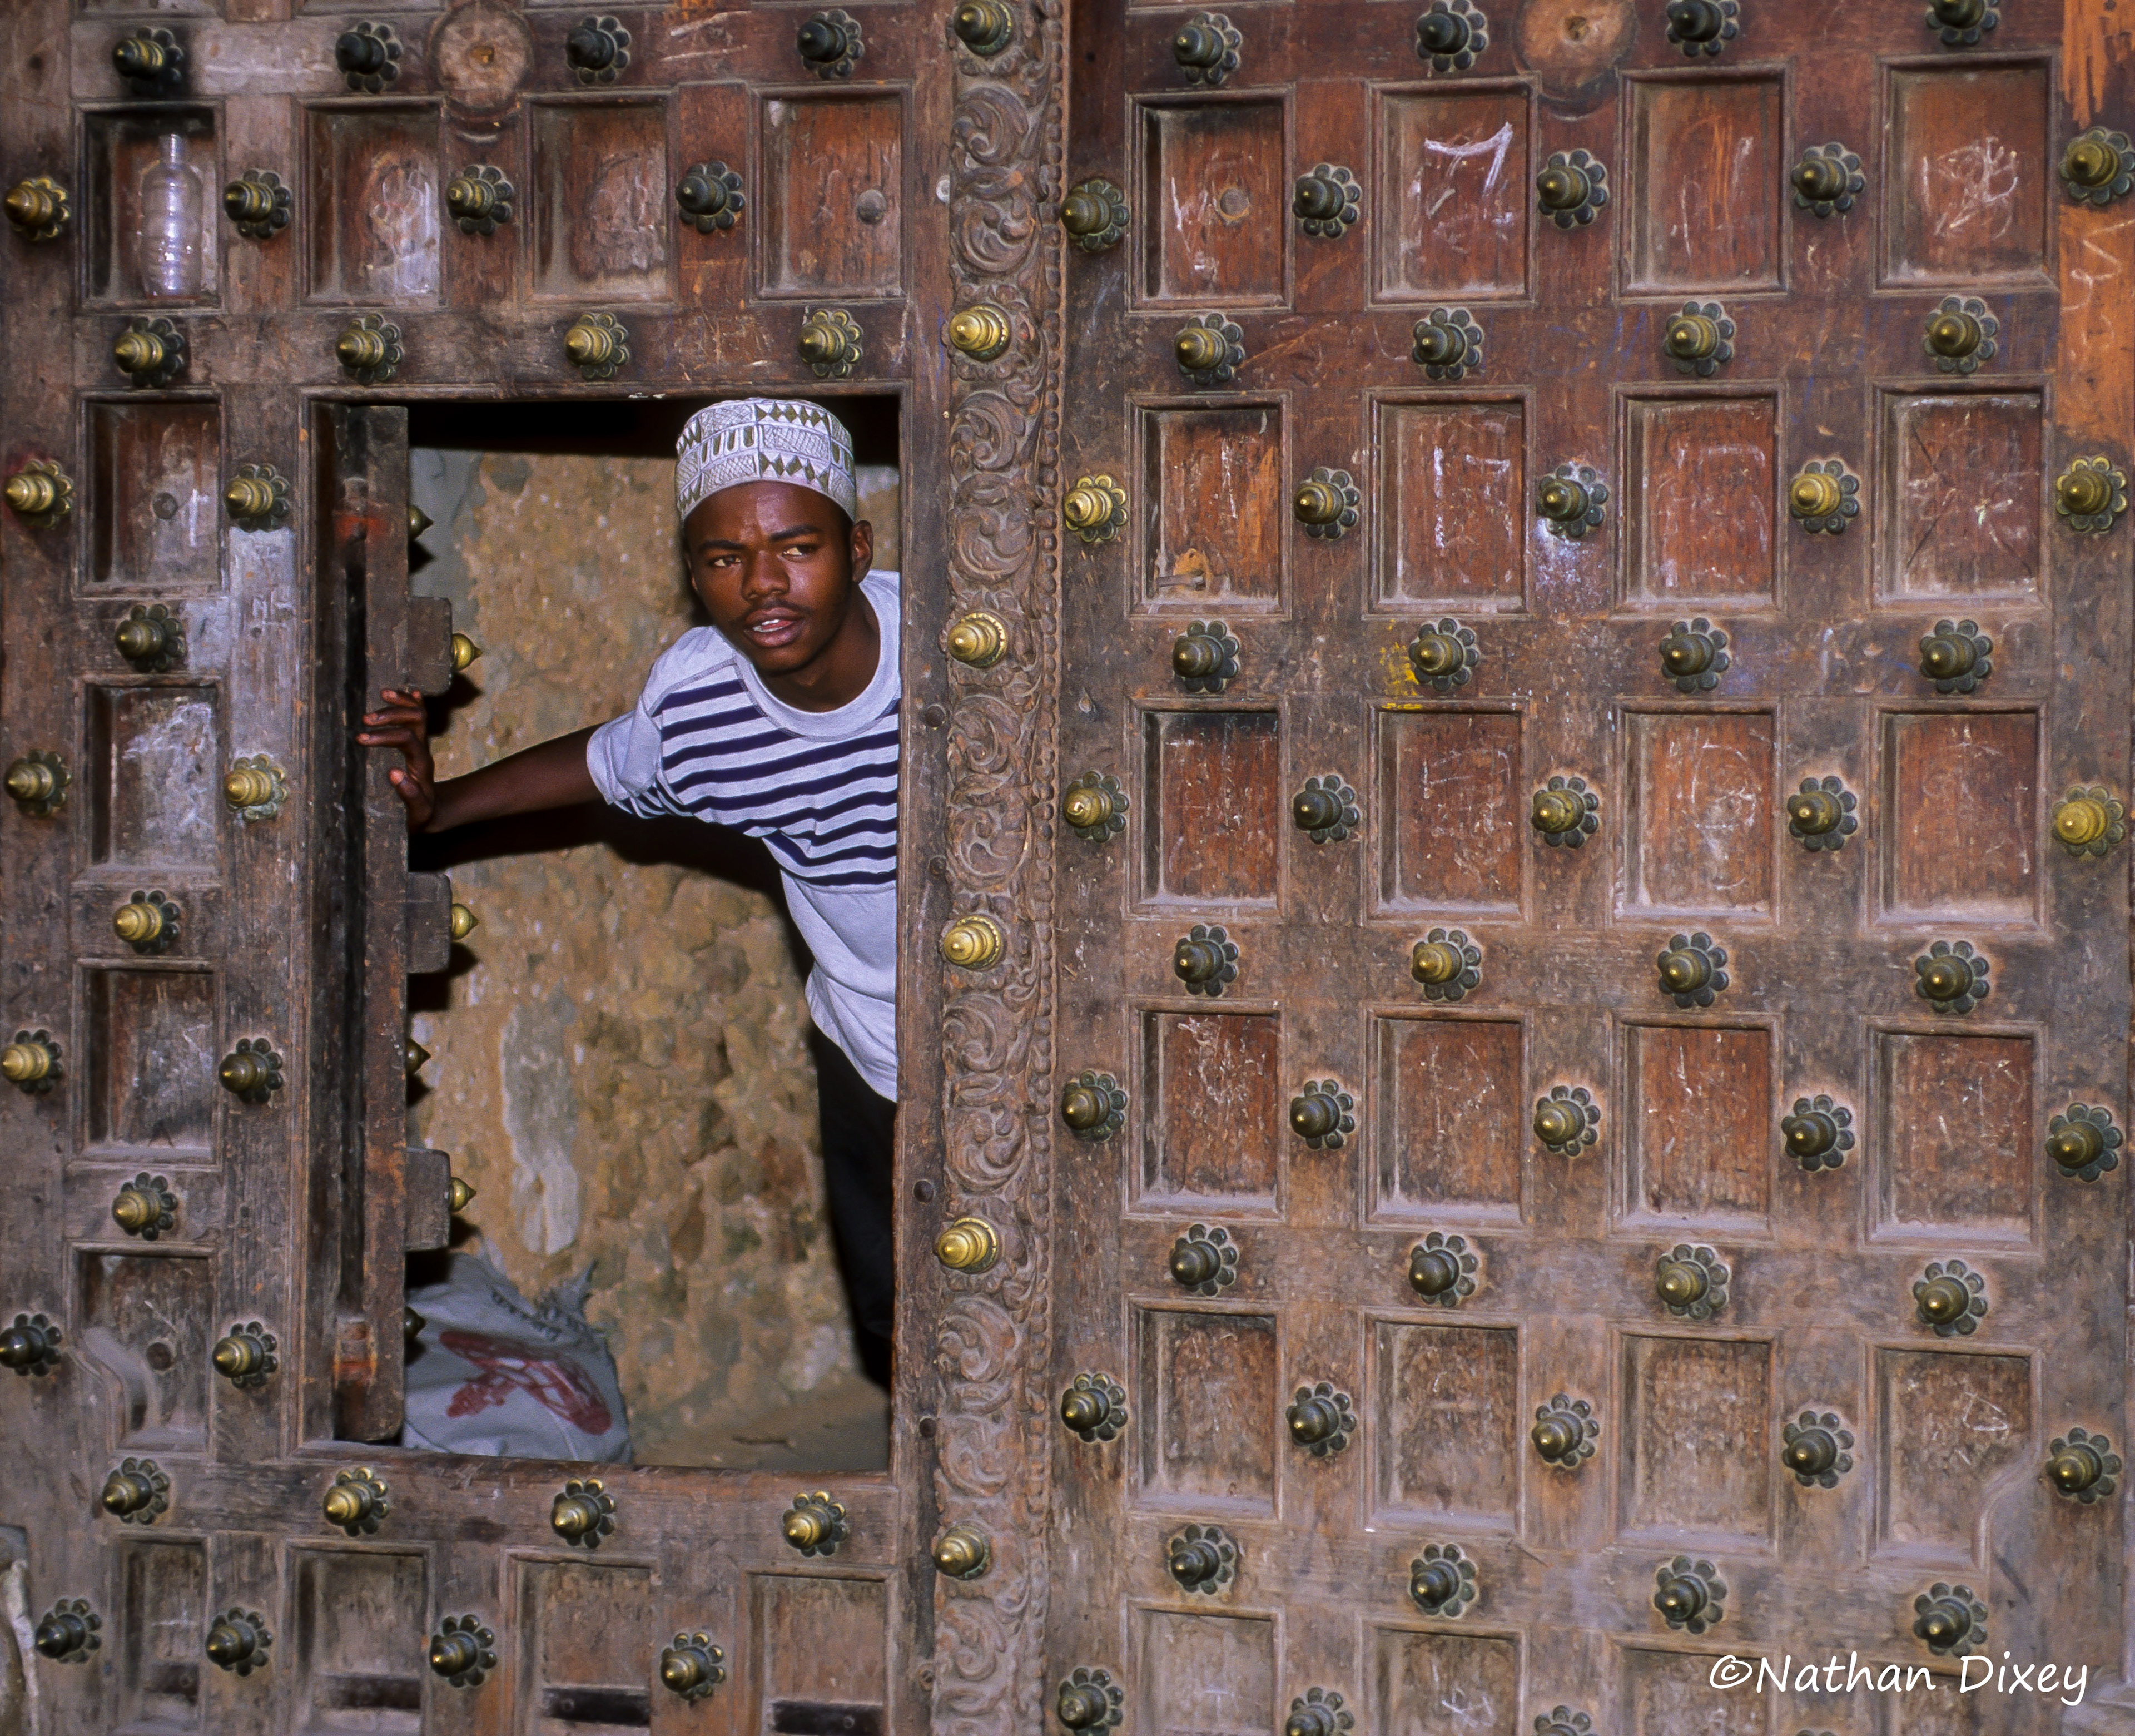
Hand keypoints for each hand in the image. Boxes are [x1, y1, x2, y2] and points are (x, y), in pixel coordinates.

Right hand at [356, 688, 438, 830]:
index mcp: (421, 765)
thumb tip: (393, 773)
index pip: (406, 739)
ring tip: (382, 693)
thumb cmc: (423, 816)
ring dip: (401, 702)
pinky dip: (415, 703)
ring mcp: (421, 745)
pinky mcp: (417, 744)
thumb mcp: (418, 813)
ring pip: (418, 714)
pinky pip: (420, 718)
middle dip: (391, 715)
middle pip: (415, 720)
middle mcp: (423, 751)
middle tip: (365, 719)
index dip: (384, 736)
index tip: (361, 738)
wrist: (436, 813)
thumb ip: (410, 795)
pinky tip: (411, 692)